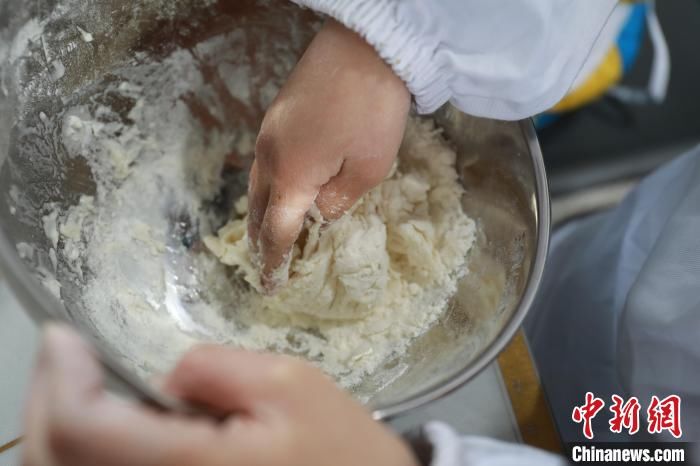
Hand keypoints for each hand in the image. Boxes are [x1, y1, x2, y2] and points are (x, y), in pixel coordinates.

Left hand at [23, 324, 417, 465]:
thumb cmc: (339, 449)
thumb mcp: (291, 384)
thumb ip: (215, 368)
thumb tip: (165, 376)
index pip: (80, 429)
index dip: (60, 377)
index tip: (66, 336)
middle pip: (54, 459)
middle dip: (48, 397)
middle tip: (65, 352)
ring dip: (58, 425)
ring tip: (78, 379)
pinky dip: (79, 451)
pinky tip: (106, 420)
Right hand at [248, 19, 409, 290]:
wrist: (365, 45)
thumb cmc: (372, 111)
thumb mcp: (369, 167)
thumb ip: (340, 200)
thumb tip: (320, 213)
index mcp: (291, 177)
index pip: (276, 231)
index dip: (274, 262)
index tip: (269, 287)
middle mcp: (271, 157)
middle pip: (257, 209)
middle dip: (259, 240)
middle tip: (264, 263)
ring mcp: (270, 133)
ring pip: (257, 185)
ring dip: (260, 213)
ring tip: (266, 232)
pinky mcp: (278, 115)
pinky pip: (265, 163)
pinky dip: (268, 187)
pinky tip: (279, 189)